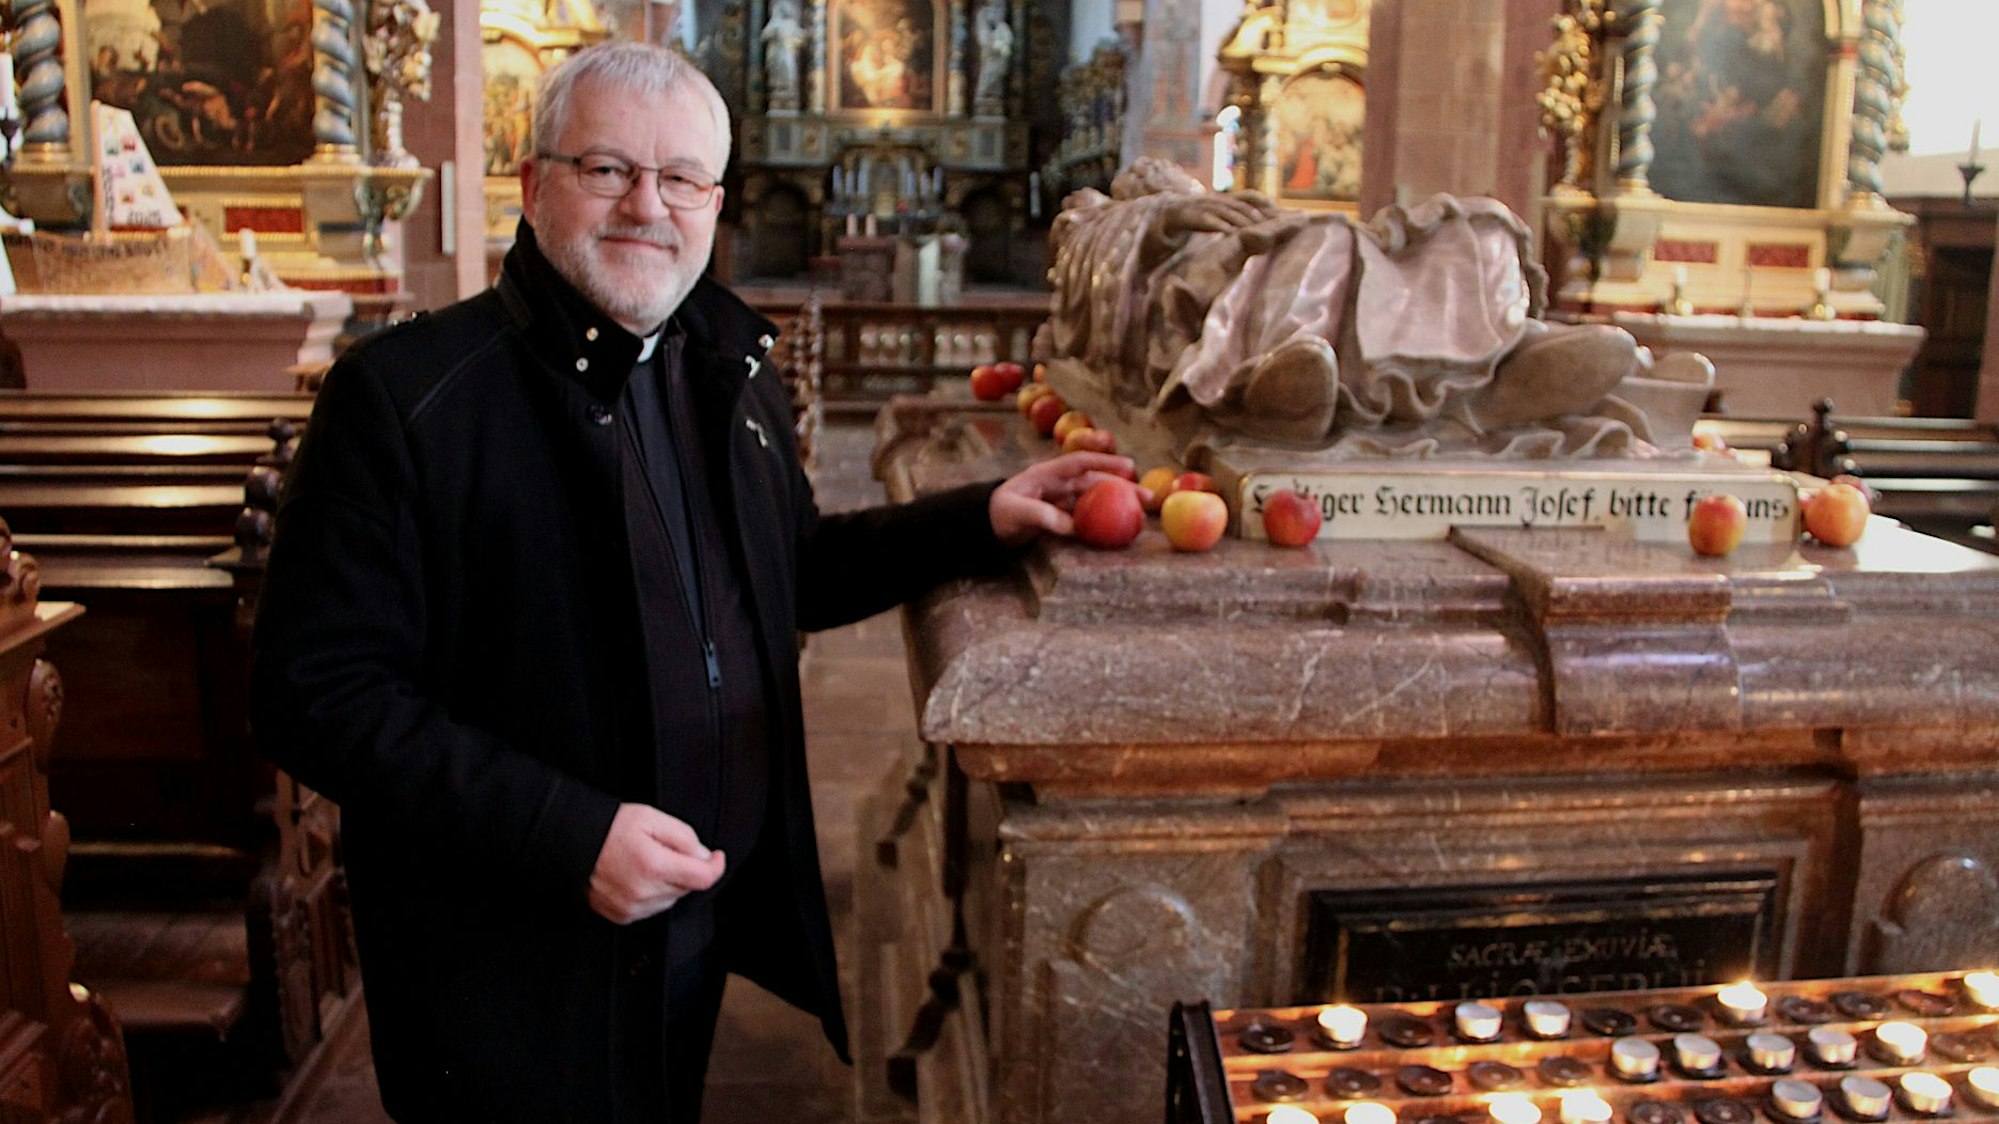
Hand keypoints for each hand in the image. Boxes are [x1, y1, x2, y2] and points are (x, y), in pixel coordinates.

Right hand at [587, 803, 725, 924]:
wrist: (572, 842)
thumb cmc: (608, 827)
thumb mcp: (651, 818)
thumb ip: (684, 837)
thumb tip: (703, 856)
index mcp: (654, 866)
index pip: (703, 878)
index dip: (715, 866)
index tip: (715, 857)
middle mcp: (643, 892)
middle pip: (687, 887)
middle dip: (685, 868)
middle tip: (666, 850)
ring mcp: (631, 908)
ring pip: (671, 899)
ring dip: (669, 883)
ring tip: (646, 861)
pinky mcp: (622, 916)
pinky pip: (652, 908)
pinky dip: (652, 894)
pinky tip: (636, 876)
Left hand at [989, 451, 1142, 545]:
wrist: (987, 526)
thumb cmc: (998, 513)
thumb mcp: (1017, 512)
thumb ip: (1043, 516)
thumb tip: (1071, 527)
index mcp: (1048, 474)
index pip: (1081, 463)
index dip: (1105, 462)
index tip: (1129, 466)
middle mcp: (1059, 484)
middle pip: (1096, 482)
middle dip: (1123, 486)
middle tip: (1147, 496)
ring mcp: (1062, 501)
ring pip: (1096, 499)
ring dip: (1118, 504)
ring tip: (1142, 512)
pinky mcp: (1062, 517)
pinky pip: (1087, 517)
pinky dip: (1103, 521)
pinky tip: (1120, 529)